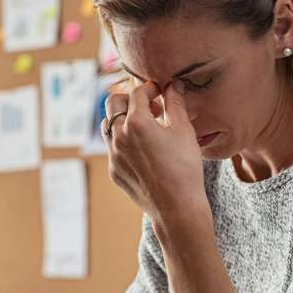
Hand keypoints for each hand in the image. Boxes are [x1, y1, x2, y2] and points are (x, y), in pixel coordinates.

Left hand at [103, 81, 208, 224]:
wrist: (176, 208)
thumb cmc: (185, 168)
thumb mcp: (184, 131)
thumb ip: (176, 103)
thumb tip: (174, 84)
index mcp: (137, 122)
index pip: (137, 92)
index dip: (150, 89)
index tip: (161, 93)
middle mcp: (119, 136)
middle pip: (113, 102)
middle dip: (130, 99)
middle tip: (151, 108)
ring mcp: (113, 154)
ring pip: (108, 125)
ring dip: (122, 119)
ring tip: (145, 127)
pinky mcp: (113, 170)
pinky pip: (112, 148)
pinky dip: (124, 141)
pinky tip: (144, 150)